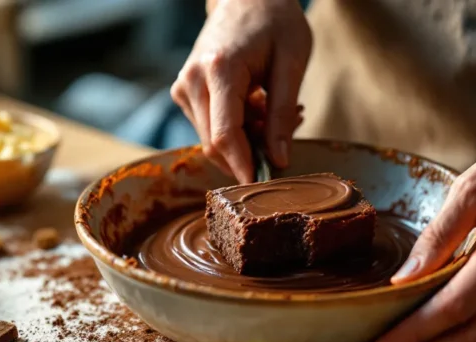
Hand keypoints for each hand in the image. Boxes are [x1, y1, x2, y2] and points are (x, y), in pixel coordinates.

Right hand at [172, 0, 311, 182]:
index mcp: (219, 70)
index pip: (225, 135)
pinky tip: (257, 106)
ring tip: (275, 111)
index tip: (262, 185)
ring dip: (246, 140)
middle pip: (214, 144)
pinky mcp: (183, 92)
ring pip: (211, 139)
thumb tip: (278, 160)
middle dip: (250, 152)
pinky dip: (236, 129)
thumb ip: (282, 114)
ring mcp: (183, 87)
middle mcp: (192, 81)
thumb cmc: (274, 22)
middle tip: (286, 132)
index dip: (243, 166)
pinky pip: (209, 127)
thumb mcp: (292, 63)